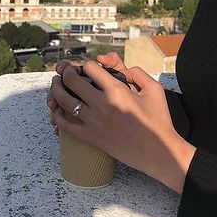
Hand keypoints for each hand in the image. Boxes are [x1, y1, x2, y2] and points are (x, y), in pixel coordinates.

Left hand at [50, 59, 195, 192]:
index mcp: (117, 90)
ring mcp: (95, 122)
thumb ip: (137, 72)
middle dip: (66, 73)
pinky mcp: (92, 138)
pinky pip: (67, 127)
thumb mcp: (154, 89)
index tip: (86, 67)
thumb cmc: (158, 121)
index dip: (86, 64)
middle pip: (72, 81)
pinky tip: (58, 111)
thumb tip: (120, 69)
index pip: (90, 68)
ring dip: (57, 90)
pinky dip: (58, 117)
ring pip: (65, 101)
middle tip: (65, 72)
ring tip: (57, 85)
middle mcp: (102, 105)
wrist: (160, 152)